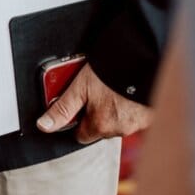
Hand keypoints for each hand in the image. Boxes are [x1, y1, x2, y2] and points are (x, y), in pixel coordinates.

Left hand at [37, 61, 151, 143]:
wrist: (143, 58)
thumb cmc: (111, 71)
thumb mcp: (80, 86)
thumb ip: (62, 108)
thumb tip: (43, 126)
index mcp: (100, 126)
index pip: (81, 136)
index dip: (77, 120)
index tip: (79, 106)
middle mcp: (120, 130)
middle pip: (100, 129)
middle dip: (97, 114)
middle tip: (96, 91)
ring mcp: (138, 124)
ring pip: (118, 122)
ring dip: (115, 110)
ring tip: (112, 88)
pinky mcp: (151, 116)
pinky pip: (136, 116)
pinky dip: (131, 107)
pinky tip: (128, 91)